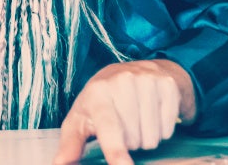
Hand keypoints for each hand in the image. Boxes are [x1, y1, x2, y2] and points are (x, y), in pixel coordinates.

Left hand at [53, 59, 196, 164]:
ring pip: (153, 136)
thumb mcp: (82, 117)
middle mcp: (122, 80)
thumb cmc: (103, 99)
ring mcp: (147, 79)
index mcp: (97, 91)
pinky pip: (169, 127)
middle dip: (130, 143)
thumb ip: (71, 142)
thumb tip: (58, 163)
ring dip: (147, 138)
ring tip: (138, 122)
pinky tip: (153, 115)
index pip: (109, 127)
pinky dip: (163, 130)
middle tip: (124, 126)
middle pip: (134, 139)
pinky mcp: (168, 84)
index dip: (115, 150)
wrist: (137, 70)